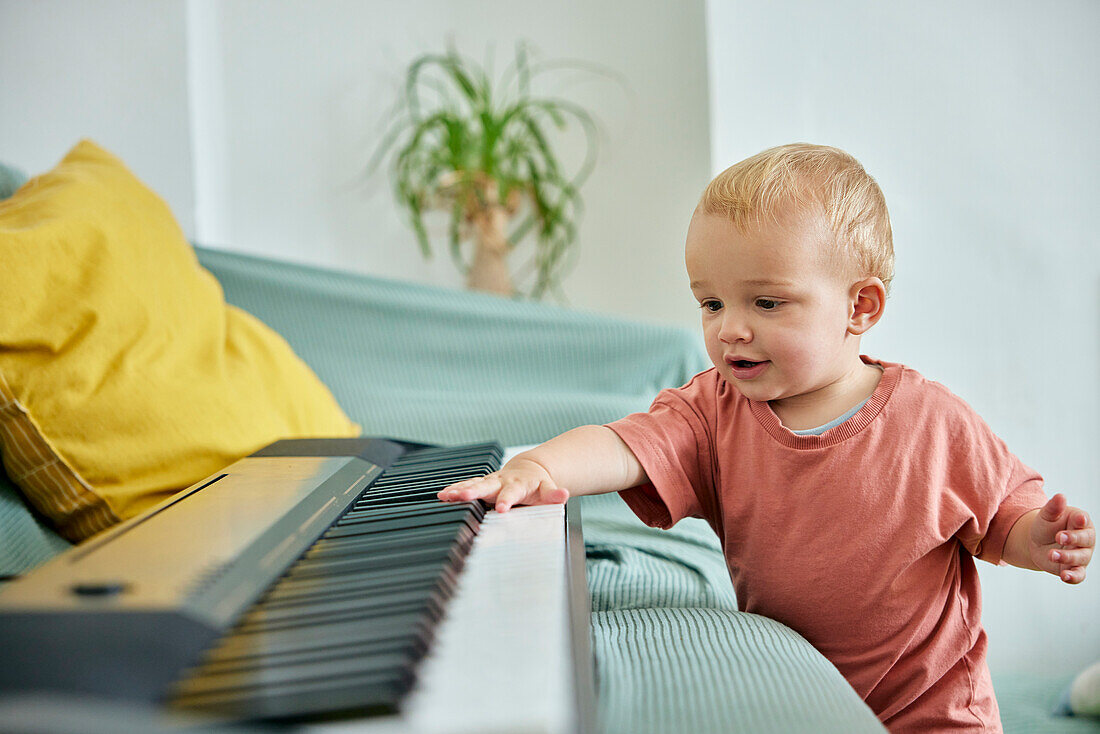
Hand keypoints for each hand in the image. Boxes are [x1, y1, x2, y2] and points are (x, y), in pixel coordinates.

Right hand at [436, 458, 569, 512]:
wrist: (529, 469)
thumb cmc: (538, 483)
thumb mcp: (549, 489)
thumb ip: (554, 495)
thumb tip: (564, 495)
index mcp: (518, 484)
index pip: (512, 493)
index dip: (506, 500)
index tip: (500, 509)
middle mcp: (501, 481)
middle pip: (486, 486)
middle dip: (473, 491)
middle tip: (461, 497)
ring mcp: (489, 482)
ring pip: (472, 484)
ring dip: (458, 490)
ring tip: (445, 496)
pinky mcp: (481, 484)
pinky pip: (465, 485)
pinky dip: (454, 490)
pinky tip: (441, 496)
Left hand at [1030, 494, 1093, 583]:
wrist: (1037, 543)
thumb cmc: (1046, 525)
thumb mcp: (1046, 515)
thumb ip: (1054, 507)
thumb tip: (1060, 496)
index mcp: (1080, 522)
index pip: (1084, 521)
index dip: (1081, 521)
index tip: (1078, 519)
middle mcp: (1085, 540)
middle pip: (1086, 540)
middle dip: (1074, 539)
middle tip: (1059, 536)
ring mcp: (1081, 555)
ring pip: (1080, 558)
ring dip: (1067, 557)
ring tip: (1051, 554)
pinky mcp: (1073, 568)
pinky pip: (1078, 575)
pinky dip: (1073, 577)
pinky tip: (1064, 576)